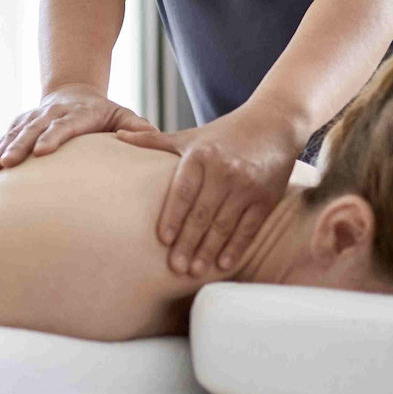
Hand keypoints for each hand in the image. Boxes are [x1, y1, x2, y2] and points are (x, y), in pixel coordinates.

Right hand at [0, 84, 154, 171]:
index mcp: (79, 114)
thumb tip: (154, 138)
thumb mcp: (122, 115)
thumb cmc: (103, 113)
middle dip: (20, 146)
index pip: (65, 125)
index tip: (43, 151)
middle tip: (9, 163)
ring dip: (2, 149)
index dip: (53, 137)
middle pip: (34, 129)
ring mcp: (34, 118)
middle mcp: (52, 114)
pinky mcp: (21, 123)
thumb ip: (137, 127)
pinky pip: (5, 137)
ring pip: (16, 133)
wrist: (72, 92)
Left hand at [116, 105, 301, 276]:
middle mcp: (224, 170)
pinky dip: (237, 247)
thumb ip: (155, 141)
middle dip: (188, 242)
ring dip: (209, 250)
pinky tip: (223, 264)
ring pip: (224, 224)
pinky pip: (249, 227)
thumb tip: (118, 135)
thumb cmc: (225, 133)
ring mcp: (247, 185)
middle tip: (176, 267)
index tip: (163, 240)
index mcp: (201, 155)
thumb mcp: (191, 135)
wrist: (274, 122)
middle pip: (202, 213)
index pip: (183, 191)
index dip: (173, 216)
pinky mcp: (267, 197)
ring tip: (195, 270)